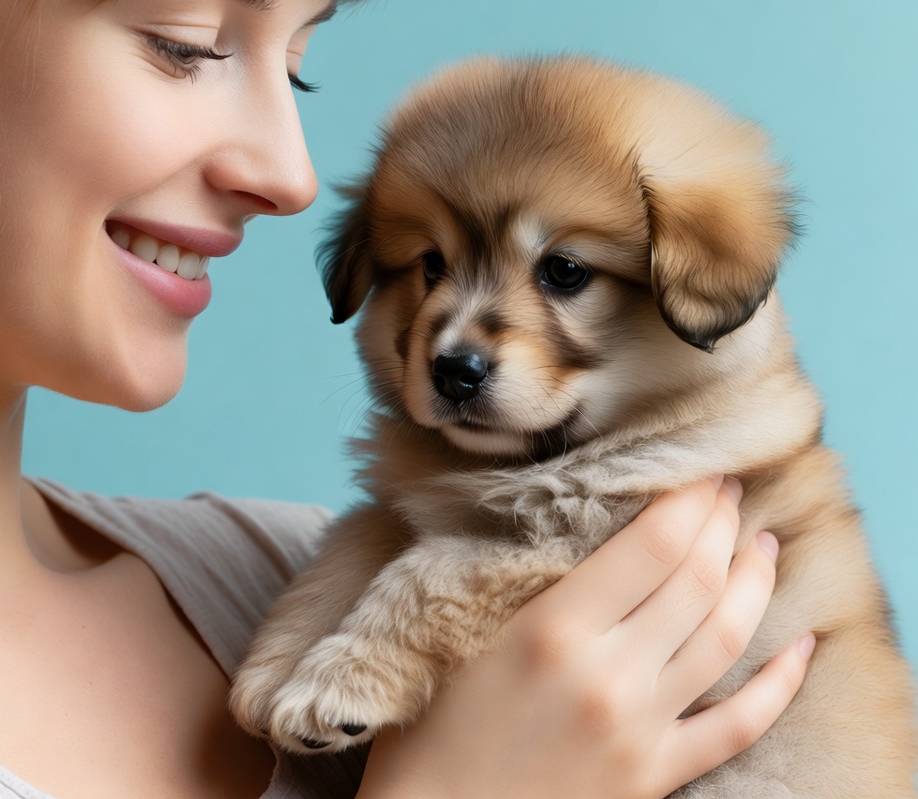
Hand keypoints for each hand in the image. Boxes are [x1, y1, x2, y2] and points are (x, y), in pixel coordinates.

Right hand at [356, 476, 813, 798]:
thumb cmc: (434, 722)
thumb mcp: (468, 628)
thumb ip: (532, 576)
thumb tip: (594, 525)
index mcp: (556, 629)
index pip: (653, 544)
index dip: (689, 499)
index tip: (703, 469)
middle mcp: (611, 676)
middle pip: (697, 581)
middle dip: (723, 524)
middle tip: (731, 489)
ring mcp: (641, 730)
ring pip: (726, 639)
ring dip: (756, 582)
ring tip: (765, 541)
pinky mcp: (655, 775)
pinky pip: (738, 726)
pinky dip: (780, 685)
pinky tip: (804, 647)